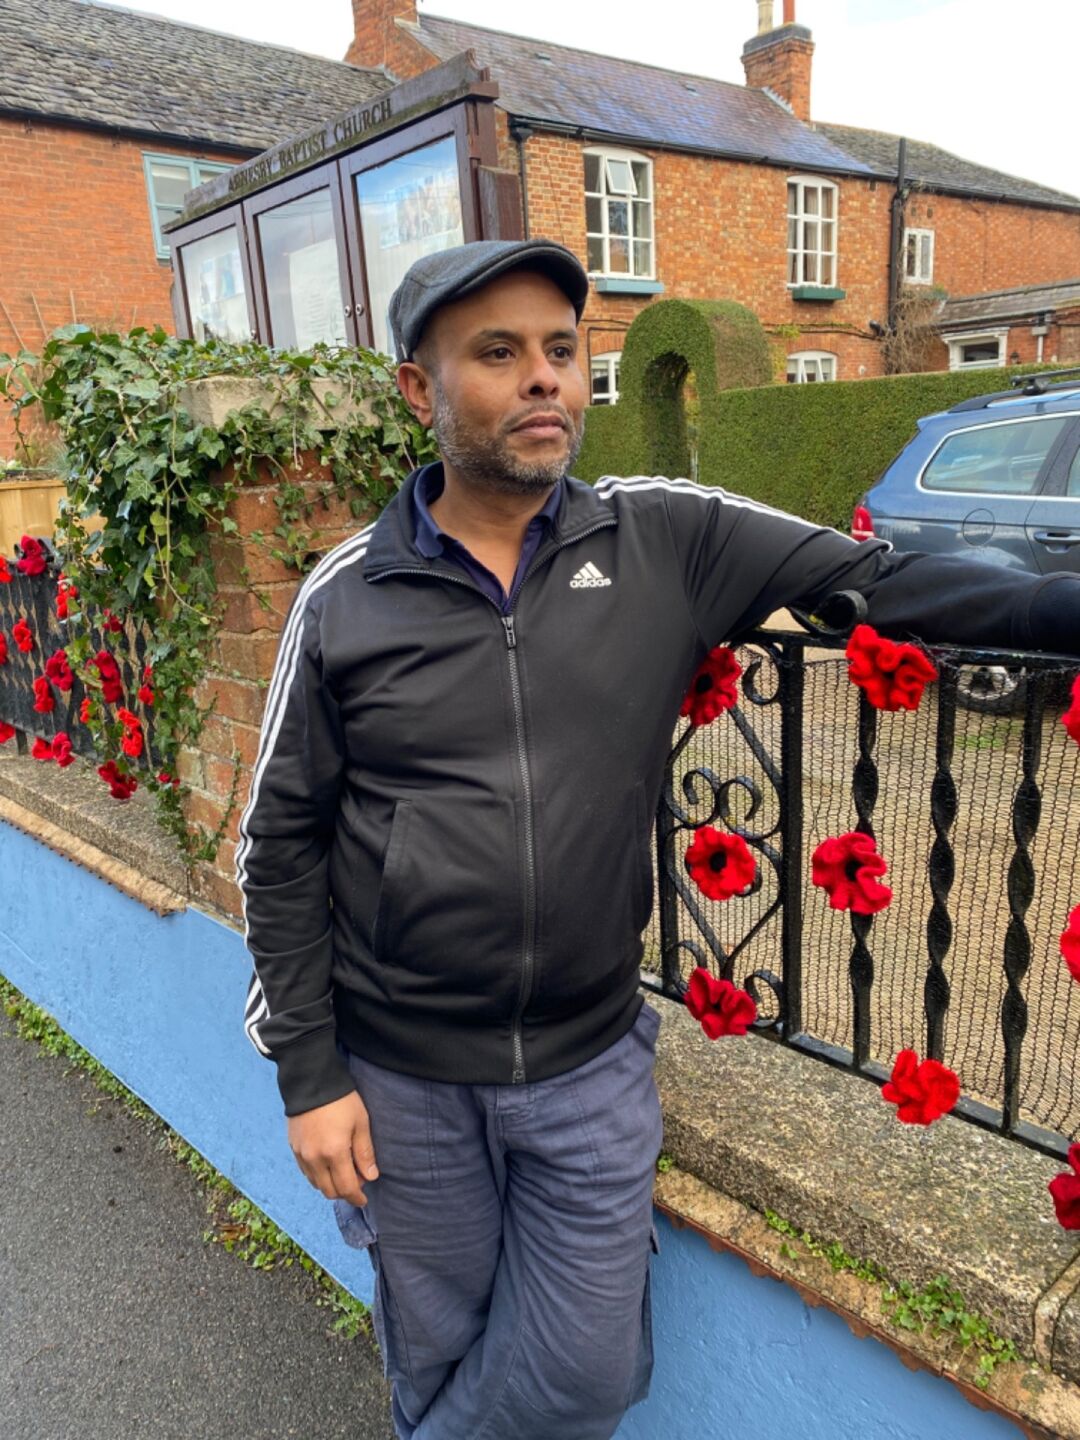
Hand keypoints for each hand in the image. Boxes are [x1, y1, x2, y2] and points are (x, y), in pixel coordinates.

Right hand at [286, 1089, 378, 1207]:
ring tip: (343, 1172)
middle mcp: (315, 1159)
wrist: (312, 1082)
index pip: (346, 1187)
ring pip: (316, 1184)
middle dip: (344, 1192)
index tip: (364, 1199)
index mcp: (334, 1153)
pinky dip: (318, 1175)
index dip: (356, 1197)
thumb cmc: (342, 1101)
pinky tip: (327, 1165)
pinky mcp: (293, 1148)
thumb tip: (371, 1177)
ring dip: (330, 1185)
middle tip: (356, 1181)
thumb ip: (364, 1153)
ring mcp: (301, 1154)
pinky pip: (306, 1172)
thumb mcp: (360, 1123)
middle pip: (329, 1191)